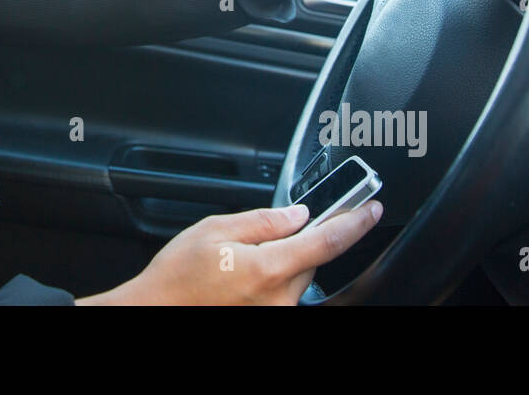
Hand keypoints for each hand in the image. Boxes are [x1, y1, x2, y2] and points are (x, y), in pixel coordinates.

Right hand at [75, 200, 382, 304]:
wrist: (158, 311)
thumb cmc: (179, 276)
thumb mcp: (216, 230)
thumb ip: (264, 221)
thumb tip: (299, 215)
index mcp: (269, 269)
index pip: (328, 242)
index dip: (354, 222)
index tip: (370, 208)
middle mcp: (279, 299)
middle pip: (312, 260)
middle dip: (298, 241)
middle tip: (258, 236)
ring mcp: (276, 314)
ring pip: (298, 278)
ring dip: (282, 263)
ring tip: (238, 261)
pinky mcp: (270, 319)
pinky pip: (285, 294)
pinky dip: (273, 279)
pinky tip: (242, 276)